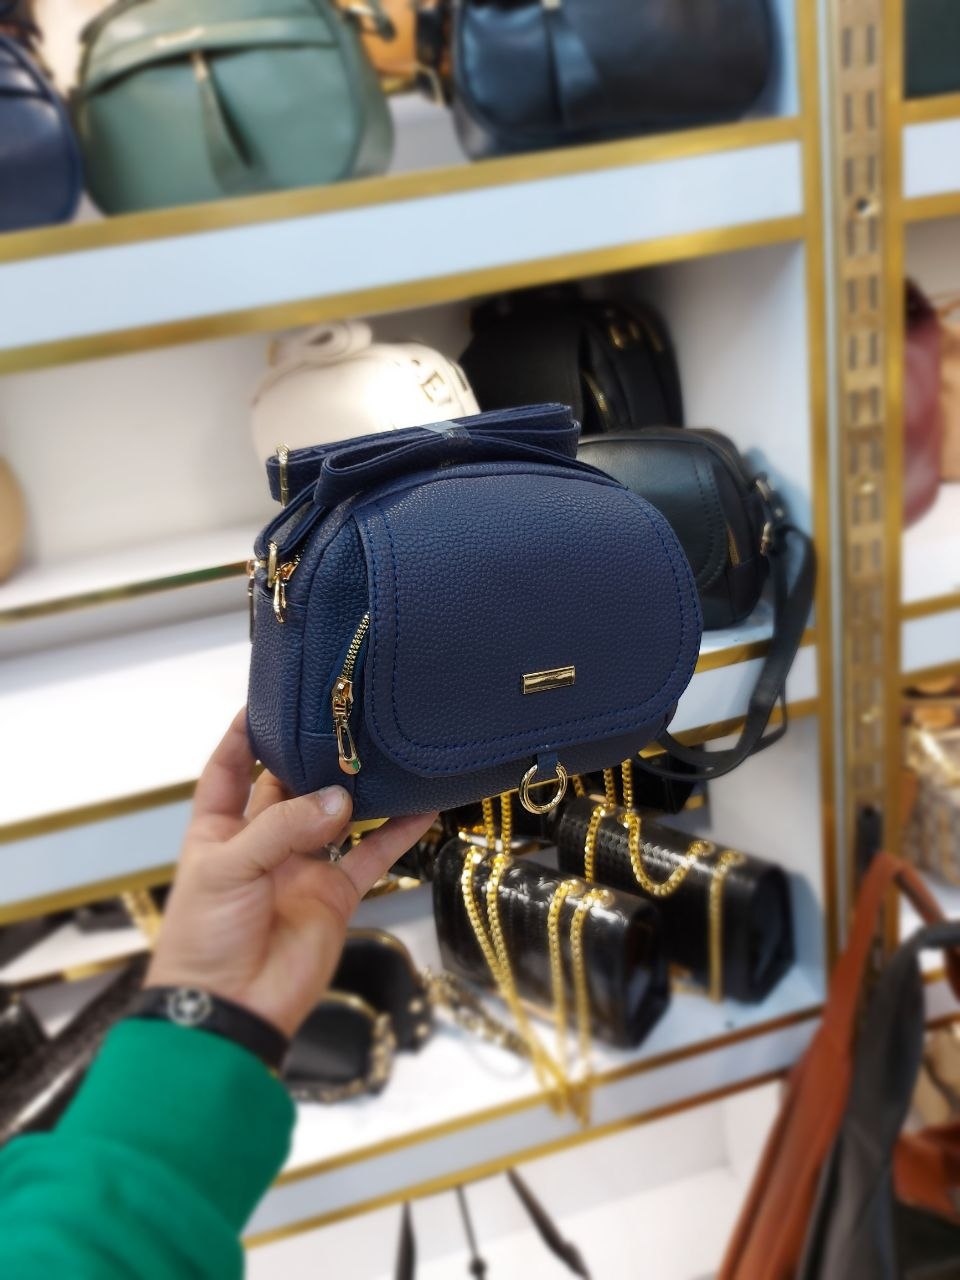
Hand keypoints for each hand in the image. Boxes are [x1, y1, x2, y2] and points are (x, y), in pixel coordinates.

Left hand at [146, 710, 436, 1037]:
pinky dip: (397, 833)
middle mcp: (261, 843)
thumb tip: (340, 801)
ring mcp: (301, 868)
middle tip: (344, 723)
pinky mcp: (335, 895)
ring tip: (386, 755)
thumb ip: (282, 829)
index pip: (229, 770)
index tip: (265, 701)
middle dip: (312, 756)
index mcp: (218, 831)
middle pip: (289, 786)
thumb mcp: (229, 869)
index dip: (242, 736)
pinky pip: (371, 856)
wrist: (230, 1009)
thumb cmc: (204, 938)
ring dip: (359, 791)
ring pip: (336, 816)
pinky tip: (421, 808)